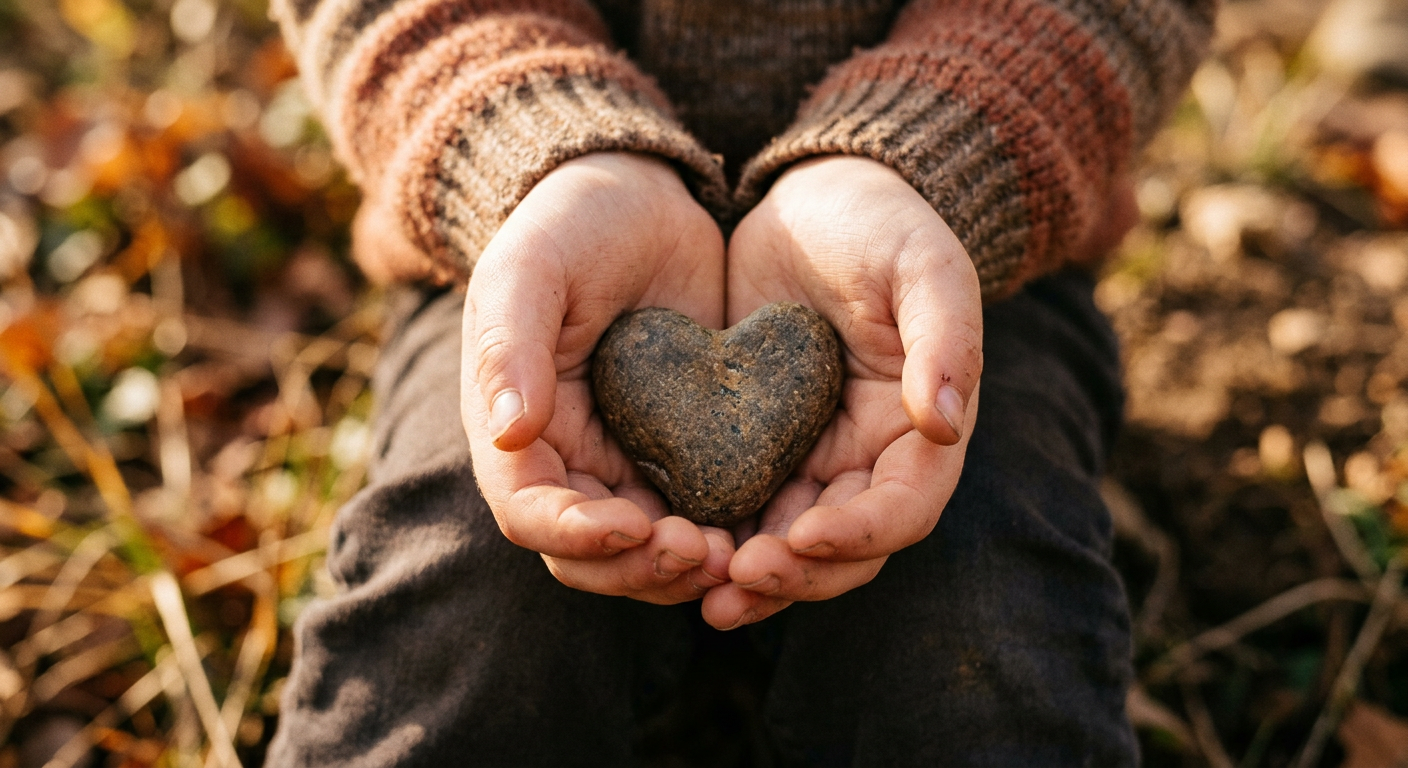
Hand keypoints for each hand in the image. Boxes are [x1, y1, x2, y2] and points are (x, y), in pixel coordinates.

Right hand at [462, 152, 733, 603]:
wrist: (642, 201)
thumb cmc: (571, 226)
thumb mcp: (530, 268)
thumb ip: (510, 345)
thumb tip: (508, 434)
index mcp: (518, 431)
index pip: (530, 511)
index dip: (576, 534)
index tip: (633, 527)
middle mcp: (569, 463)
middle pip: (590, 555)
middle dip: (641, 568)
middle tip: (703, 553)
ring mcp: (629, 466)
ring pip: (648, 554)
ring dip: (687, 569)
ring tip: (740, 556)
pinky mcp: (687, 457)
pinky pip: (704, 517)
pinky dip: (729, 538)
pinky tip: (767, 534)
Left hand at [703, 156, 983, 628]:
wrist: (814, 202)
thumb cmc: (881, 226)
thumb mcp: (924, 265)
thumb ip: (944, 339)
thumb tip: (946, 424)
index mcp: (920, 430)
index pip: (903, 507)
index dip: (860, 533)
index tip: (805, 536)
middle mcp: (868, 460)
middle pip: (842, 550)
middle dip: (794, 573)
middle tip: (736, 579)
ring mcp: (810, 460)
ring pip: (787, 545)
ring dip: (750, 577)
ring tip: (702, 594)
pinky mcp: (755, 450)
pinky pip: (736, 510)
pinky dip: (712, 537)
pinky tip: (666, 548)